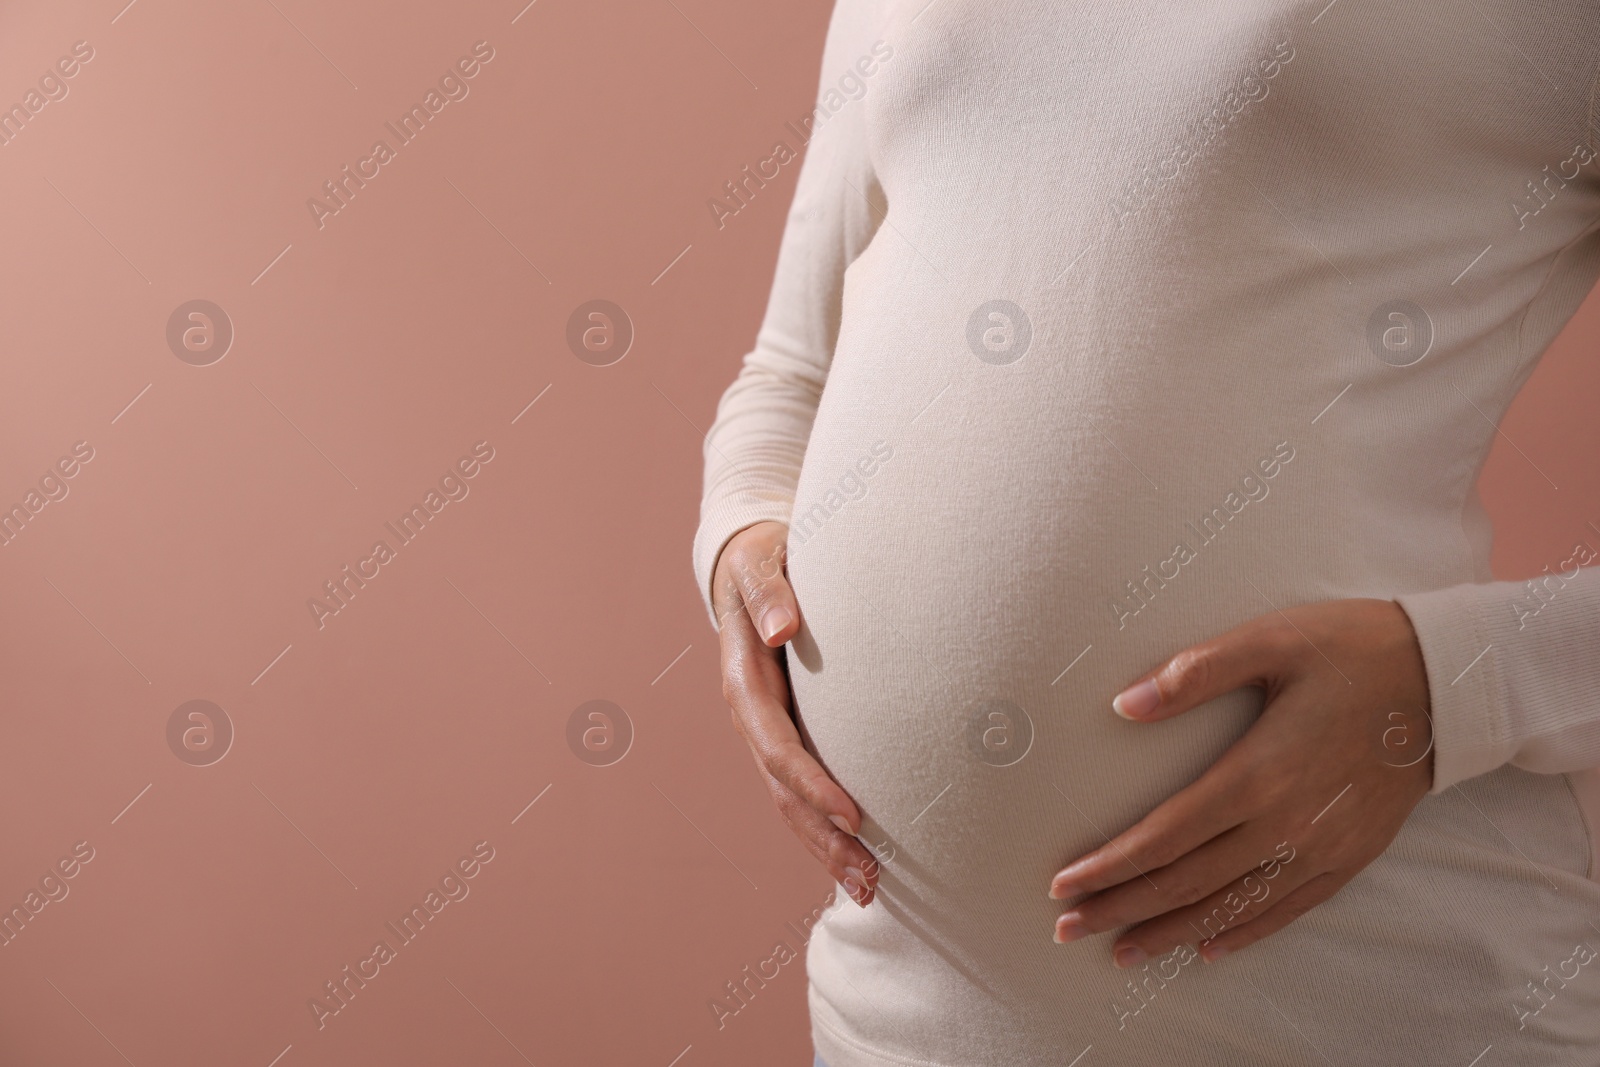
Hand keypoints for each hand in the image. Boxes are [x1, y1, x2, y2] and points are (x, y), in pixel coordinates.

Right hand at [713, 521, 879, 905]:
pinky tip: (859, 858)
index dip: (811, 784)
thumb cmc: (762, 558)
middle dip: (824, 838)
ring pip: (792, 803)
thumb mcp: (761, 562)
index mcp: (743, 682)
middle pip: (784, 792)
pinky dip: (827, 827)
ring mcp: (766, 732)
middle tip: (869, 879)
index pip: (777, 745)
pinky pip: (802, 790)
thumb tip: (780, 626)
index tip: (853, 815)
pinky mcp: (787, 735)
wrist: (746, 563)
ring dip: (827, 848)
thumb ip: (769, 592)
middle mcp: (751, 718)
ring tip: (868, 890)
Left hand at [1047, 598, 1433, 964]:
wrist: (1449, 681)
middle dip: (1121, 909)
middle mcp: (1286, 824)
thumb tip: (1124, 705)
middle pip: (1187, 882)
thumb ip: (1193, 673)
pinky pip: (1287, 909)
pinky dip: (1243, 932)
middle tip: (1067, 928)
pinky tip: (1208, 946)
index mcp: (1257, 772)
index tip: (1063, 884)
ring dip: (1171, 932)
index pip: (1165, 836)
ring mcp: (1321, 847)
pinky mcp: (1350, 855)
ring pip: (1232, 907)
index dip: (1111, 866)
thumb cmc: (1350, 650)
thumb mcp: (1269, 640)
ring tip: (1122, 952)